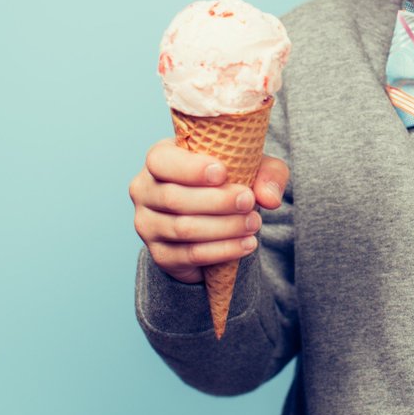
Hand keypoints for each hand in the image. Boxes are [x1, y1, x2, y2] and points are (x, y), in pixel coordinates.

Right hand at [129, 139, 289, 283]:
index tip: (223, 173)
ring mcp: (147, 224)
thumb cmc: (229, 179)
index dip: (190, 168)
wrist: (215, 218)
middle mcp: (144, 190)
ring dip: (224, 228)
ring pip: (183, 229)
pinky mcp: (160, 254)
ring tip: (254, 223)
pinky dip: (223, 250)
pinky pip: (190, 255)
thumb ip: (267, 174)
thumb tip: (269, 198)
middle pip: (174, 198)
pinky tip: (247, 243)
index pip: (161, 161)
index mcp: (159, 158)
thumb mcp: (253, 166)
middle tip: (248, 201)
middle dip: (217, 201)